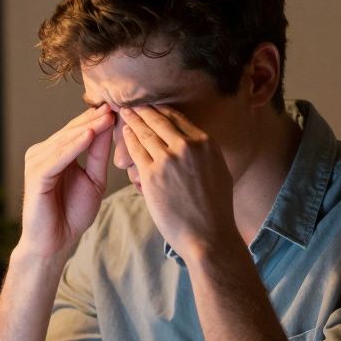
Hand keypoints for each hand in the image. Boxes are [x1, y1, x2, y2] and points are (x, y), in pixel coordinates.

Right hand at [16, 104, 115, 260]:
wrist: (55, 242)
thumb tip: (110, 126)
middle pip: (71, 131)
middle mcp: (42, 153)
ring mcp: (37, 163)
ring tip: (106, 116)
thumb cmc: (72, 214)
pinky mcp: (36, 176)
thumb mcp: (94, 179)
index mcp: (55, 153)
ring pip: (65, 141)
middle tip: (115, 104)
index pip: (78, 130)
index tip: (121, 106)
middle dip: (94, 119)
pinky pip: (57, 158)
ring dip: (86, 128)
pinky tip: (88, 136)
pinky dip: (73, 147)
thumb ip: (99, 154)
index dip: (97, 118)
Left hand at [119, 106, 234, 260]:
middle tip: (130, 104)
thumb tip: (196, 144)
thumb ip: (204, 154)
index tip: (150, 105)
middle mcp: (188, 146)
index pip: (178, 118)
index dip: (161, 110)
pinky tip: (123, 134)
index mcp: (206, 143)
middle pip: (159, 121)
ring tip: (123, 113)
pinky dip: (128, 140)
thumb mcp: (218, 171)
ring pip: (145, 133)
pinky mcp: (152, 175)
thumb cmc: (215, 210)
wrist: (209, 236)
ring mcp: (168, 159)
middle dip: (143, 110)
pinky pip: (136, 151)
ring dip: (132, 121)